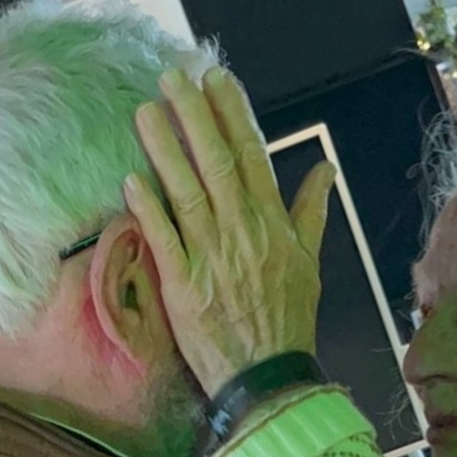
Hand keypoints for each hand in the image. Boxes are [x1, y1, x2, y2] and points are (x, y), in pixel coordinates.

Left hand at [126, 67, 336, 395]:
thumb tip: (325, 169)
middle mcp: (243, 233)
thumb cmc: (287, 320)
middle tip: (172, 78)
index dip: (233, 116)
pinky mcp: (184, 286)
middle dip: (194, 117)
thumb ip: (311, 213)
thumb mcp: (310, 264)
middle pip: (216, 164)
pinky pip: (164, 240)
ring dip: (165, 150)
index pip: (252, 157)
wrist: (269, 377)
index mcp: (274, 225)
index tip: (216, 81)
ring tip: (145, 112)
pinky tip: (131, 178)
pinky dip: (149, 209)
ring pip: (187, 193)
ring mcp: (212, 258)